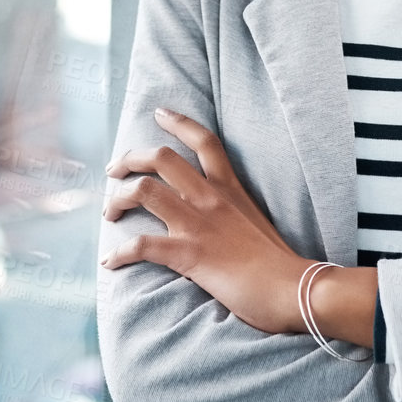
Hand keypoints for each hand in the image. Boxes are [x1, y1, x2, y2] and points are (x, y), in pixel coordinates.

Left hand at [101, 107, 310, 333]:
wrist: (292, 289)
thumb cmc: (279, 263)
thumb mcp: (256, 222)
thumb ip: (234, 212)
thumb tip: (219, 218)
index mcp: (229, 188)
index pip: (204, 140)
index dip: (178, 121)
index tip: (158, 113)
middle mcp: (210, 198)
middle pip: (160, 157)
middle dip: (129, 159)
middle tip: (114, 171)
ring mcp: (197, 224)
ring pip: (142, 191)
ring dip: (117, 199)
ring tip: (110, 214)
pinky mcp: (188, 254)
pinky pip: (141, 246)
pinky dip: (119, 253)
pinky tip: (110, 262)